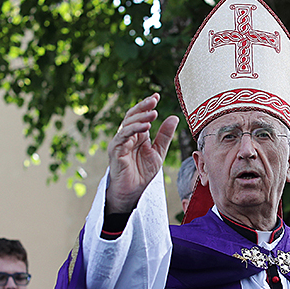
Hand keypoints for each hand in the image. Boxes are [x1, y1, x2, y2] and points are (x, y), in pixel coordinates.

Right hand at [105, 93, 178, 213]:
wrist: (132, 192)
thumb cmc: (142, 173)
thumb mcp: (158, 152)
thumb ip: (164, 136)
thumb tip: (174, 117)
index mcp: (137, 135)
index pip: (140, 115)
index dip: (147, 105)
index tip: (157, 95)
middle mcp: (127, 136)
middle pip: (132, 115)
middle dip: (143, 106)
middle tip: (154, 99)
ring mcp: (120, 142)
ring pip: (128, 123)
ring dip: (141, 117)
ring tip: (153, 113)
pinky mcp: (115, 150)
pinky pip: (123, 136)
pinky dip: (134, 129)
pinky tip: (145, 127)